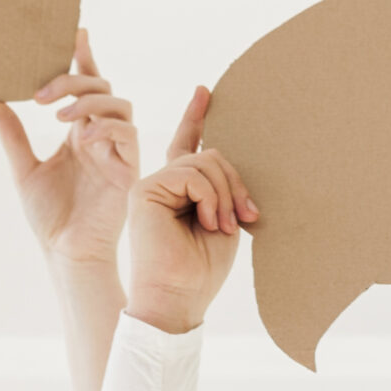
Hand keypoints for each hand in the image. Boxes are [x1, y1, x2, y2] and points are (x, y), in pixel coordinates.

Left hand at [0, 29, 139, 269]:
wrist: (65, 251)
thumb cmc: (49, 216)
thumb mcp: (23, 169)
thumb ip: (13, 135)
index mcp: (80, 132)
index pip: (88, 86)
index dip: (84, 58)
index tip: (77, 31)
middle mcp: (101, 136)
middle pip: (103, 89)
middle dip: (75, 82)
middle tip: (41, 92)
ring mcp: (117, 150)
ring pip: (119, 105)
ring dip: (91, 102)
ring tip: (59, 114)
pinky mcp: (128, 167)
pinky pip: (127, 134)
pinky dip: (105, 128)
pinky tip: (82, 137)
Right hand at [124, 87, 256, 336]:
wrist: (179, 298)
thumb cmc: (202, 268)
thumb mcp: (223, 217)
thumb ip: (222, 185)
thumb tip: (225, 154)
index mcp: (180, 190)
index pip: (188, 145)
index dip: (196, 117)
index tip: (205, 91)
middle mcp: (162, 183)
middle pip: (211, 155)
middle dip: (236, 183)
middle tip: (246, 217)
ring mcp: (151, 184)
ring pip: (205, 162)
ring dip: (226, 195)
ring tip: (222, 225)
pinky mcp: (144, 189)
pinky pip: (192, 174)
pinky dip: (210, 196)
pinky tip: (207, 221)